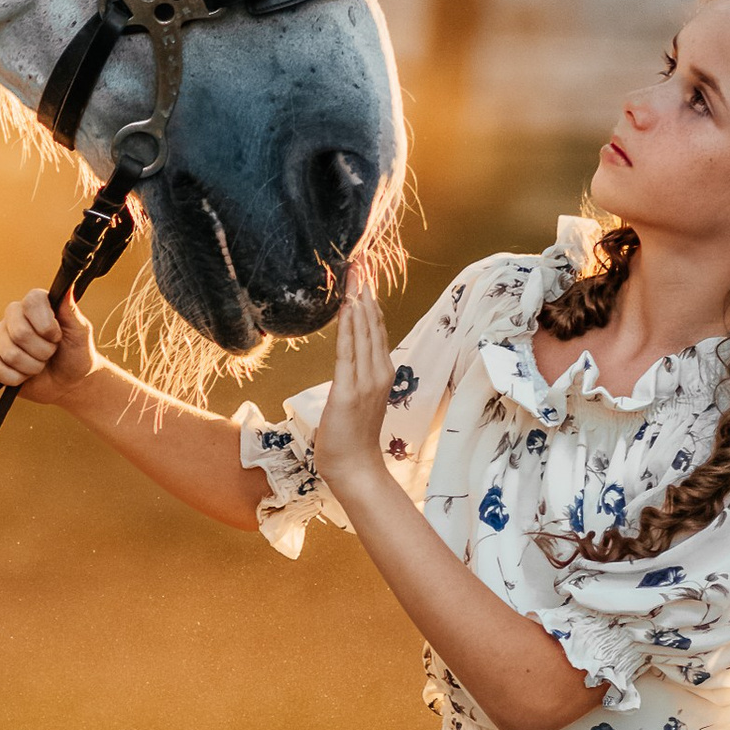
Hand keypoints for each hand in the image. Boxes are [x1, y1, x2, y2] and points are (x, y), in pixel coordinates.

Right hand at [0, 286, 98, 402]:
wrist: (68, 383)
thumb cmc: (75, 354)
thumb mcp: (80, 333)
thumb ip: (71, 311)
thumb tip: (67, 288)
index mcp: (36, 304)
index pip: (31, 302)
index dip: (46, 325)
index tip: (57, 337)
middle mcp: (14, 316)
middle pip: (20, 333)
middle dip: (42, 351)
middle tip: (50, 354)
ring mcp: (0, 336)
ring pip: (10, 354)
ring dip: (32, 367)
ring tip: (40, 365)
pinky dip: (15, 378)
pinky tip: (24, 376)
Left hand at [313, 283, 391, 504]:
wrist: (355, 468)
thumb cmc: (352, 438)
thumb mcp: (356, 399)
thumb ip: (356, 377)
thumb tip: (348, 359)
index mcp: (381, 373)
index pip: (376, 329)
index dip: (370, 300)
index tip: (364, 274)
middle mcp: (379, 372)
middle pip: (373, 323)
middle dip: (365, 290)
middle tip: (360, 261)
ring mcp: (367, 381)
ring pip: (364, 332)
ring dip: (359, 300)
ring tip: (355, 273)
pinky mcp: (350, 390)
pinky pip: (349, 352)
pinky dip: (350, 327)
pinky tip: (348, 306)